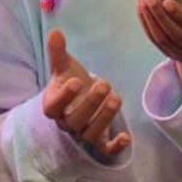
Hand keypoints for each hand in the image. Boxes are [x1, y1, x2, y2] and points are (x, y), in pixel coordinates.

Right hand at [42, 30, 130, 156]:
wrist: (78, 102)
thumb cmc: (70, 83)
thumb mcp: (64, 68)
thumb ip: (58, 52)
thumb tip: (55, 31)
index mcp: (54, 106)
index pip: (54, 107)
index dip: (64, 97)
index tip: (76, 81)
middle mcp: (67, 123)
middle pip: (75, 120)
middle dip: (91, 104)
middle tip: (105, 84)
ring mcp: (83, 134)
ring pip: (91, 134)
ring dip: (105, 118)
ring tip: (117, 98)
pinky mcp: (99, 142)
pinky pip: (105, 151)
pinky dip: (115, 148)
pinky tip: (126, 138)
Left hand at [137, 0, 181, 92]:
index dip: (179, 15)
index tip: (166, 1)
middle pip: (175, 33)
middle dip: (159, 14)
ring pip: (162, 38)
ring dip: (150, 19)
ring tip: (142, 0)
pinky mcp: (170, 54)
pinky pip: (155, 41)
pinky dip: (146, 25)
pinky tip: (141, 10)